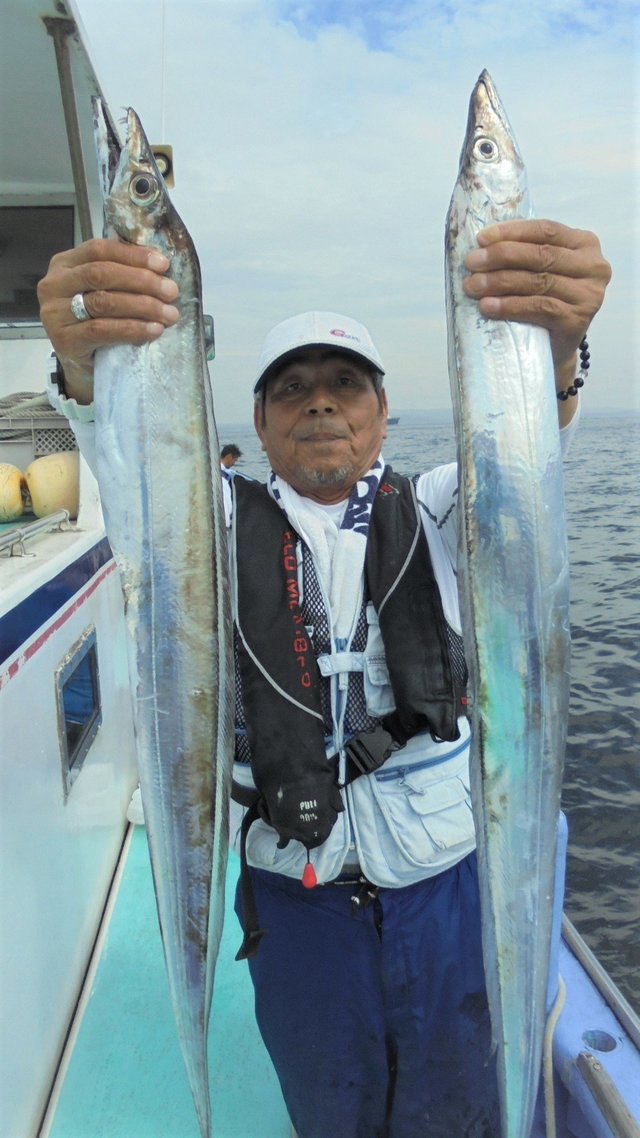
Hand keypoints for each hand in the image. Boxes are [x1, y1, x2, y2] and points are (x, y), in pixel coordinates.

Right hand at [37, 238, 180, 401]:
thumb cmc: (97, 322)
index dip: (133, 255)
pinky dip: (132, 329)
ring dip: (143, 306)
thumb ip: (121, 273)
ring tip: (169, 314)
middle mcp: (53, 285)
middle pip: (101, 274)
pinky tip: (154, 330)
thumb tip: (160, 265)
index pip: (99, 249)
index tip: (164, 264)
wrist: (83, 365)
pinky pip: (102, 330)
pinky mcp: (64, 340)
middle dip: (142, 281)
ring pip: (103, 302)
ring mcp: (54, 313)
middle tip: (171, 291)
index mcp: (64, 264)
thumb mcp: (105, 292)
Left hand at [463, 220, 611, 373]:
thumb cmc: (544, 300)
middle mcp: (593, 267)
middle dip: (501, 256)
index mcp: (585, 243)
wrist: (554, 346)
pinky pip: (540, 308)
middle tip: (471, 263)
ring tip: (473, 286)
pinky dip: (510, 306)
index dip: (512, 232)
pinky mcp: (578, 321)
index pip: (546, 230)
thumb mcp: (539, 268)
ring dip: (500, 282)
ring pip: (538, 281)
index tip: (481, 238)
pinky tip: (488, 306)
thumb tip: (481, 243)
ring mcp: (589, 295)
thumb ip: (524, 251)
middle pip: (541, 255)